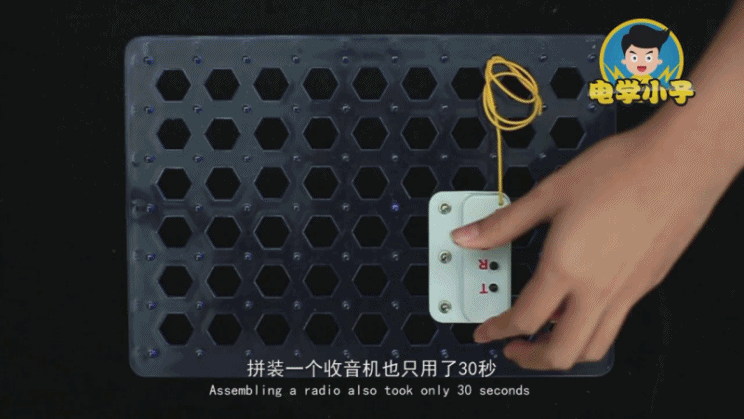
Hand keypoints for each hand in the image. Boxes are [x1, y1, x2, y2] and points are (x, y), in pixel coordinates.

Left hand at [450, 125, 732, 369]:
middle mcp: (598, 289)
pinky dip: (589, 331)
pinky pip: (614, 325)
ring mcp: (626, 292)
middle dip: (530, 359)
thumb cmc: (621, 170)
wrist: (680, 161)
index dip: (497, 331)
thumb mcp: (549, 193)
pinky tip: (577, 309)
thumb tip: (468, 236)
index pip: (524, 318)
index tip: (486, 332)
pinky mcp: (645, 285)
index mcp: (566, 267)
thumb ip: (504, 223)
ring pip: (592, 347)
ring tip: (543, 337)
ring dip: (561, 352)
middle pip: (560, 352)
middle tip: (513, 348)